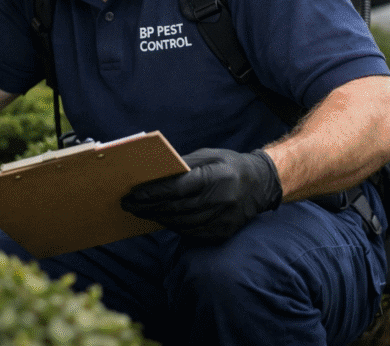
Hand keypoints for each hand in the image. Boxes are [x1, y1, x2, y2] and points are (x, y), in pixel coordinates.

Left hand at [120, 148, 281, 241]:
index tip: (132, 194)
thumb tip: (154, 174)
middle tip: (129, 205)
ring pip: (180, 223)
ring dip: (158, 217)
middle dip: (148, 207)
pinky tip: (163, 218)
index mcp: (215, 177)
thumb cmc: (229, 165)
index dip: (152, 193)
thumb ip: (183, 165)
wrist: (261, 185)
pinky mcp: (222, 233)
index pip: (176, 188)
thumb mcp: (208, 156)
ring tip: (142, 211)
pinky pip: (191, 233)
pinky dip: (174, 225)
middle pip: (175, 208)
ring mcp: (222, 220)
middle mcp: (220, 200)